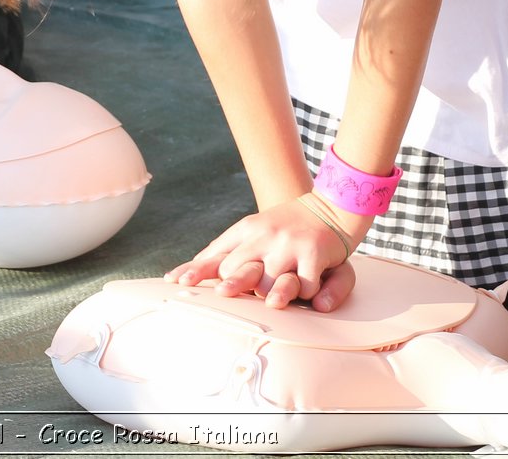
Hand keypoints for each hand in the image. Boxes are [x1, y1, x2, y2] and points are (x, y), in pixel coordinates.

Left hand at [165, 197, 370, 310]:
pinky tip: (308, 294)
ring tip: (271, 301)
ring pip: (270, 281)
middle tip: (223, 295)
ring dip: (272, 294)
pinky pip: (305, 284)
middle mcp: (264, 236)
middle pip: (237, 268)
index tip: (178, 282)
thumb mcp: (252, 229)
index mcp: (246, 230)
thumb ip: (223, 249)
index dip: (196, 270)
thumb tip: (192, 267)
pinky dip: (305, 294)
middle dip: (232, 284)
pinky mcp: (314, 254)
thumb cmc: (284, 226)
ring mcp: (289, 245)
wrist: (330, 206)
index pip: (216, 253)